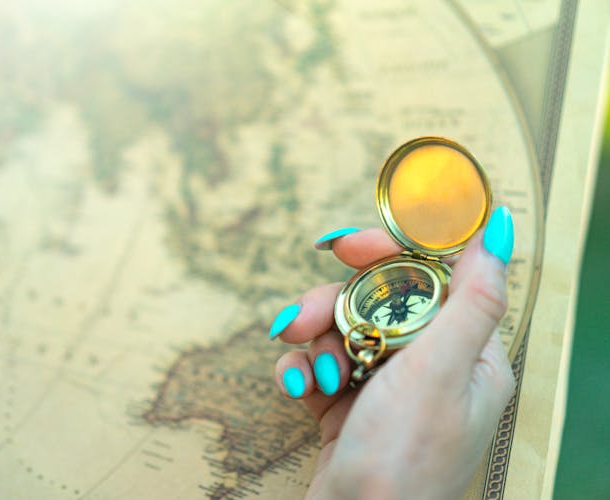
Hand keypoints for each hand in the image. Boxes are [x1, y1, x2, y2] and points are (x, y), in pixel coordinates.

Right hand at [271, 208, 515, 498]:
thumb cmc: (403, 460)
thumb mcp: (439, 371)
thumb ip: (471, 299)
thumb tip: (498, 230)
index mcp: (466, 353)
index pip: (429, 277)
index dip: (385, 255)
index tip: (345, 246)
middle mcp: (428, 365)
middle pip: (374, 299)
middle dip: (333, 305)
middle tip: (302, 318)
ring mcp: (385, 384)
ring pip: (340, 327)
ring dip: (314, 343)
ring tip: (313, 374)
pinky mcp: (348, 401)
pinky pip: (319, 361)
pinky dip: (304, 370)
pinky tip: (300, 390)